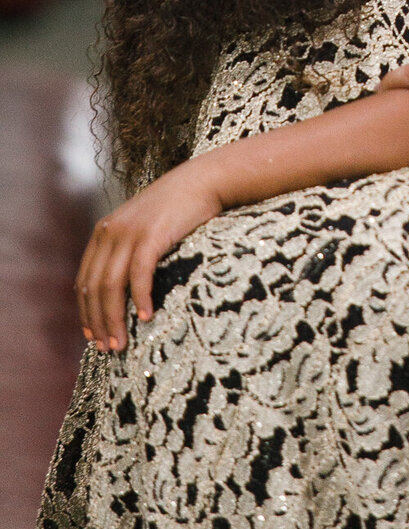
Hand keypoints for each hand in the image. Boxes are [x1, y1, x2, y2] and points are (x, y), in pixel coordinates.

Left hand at [75, 164, 223, 351]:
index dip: (86, 312)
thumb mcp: (141, 224)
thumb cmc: (177, 207)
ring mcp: (130, 232)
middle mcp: (110, 231)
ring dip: (114, 319)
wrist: (204, 180)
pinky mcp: (151, 235)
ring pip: (112, 286)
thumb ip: (126, 247)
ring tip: (121, 343)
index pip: (84, 281)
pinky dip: (139, 299)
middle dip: (98, 322)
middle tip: (107, 348)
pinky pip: (139, 275)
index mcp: (104, 231)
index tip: (93, 336)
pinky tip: (145, 317)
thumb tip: (121, 286)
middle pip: (94, 288)